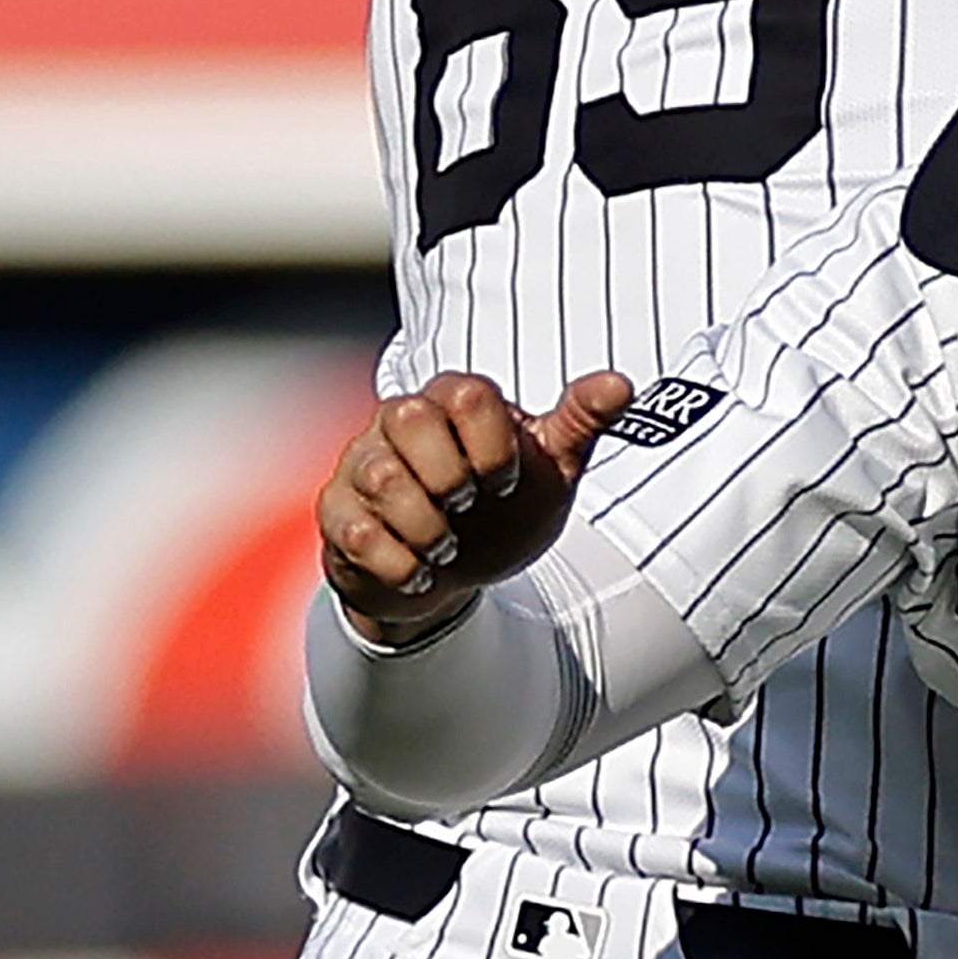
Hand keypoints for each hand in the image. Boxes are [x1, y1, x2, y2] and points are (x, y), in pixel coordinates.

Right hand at [317, 370, 632, 645]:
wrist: (455, 572)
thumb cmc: (503, 507)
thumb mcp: (553, 467)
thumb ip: (582, 423)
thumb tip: (621, 385)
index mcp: (456, 400)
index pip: (469, 393)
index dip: (495, 444)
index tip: (507, 481)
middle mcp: (401, 422)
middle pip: (410, 416)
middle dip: (450, 474)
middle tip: (470, 506)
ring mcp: (361, 465)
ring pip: (379, 475)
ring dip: (427, 526)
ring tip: (448, 547)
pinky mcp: (336, 514)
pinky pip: (353, 531)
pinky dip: (398, 562)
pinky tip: (423, 573)